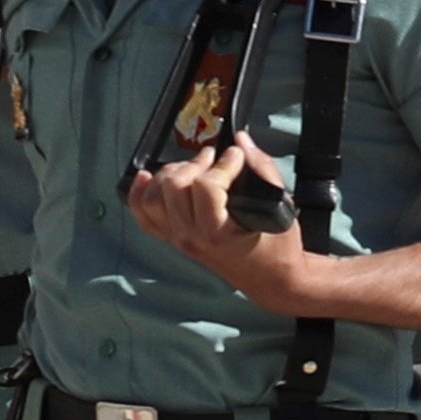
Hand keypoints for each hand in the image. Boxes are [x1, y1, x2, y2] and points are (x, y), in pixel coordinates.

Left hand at [126, 138, 346, 310]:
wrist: (270, 278)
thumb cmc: (277, 246)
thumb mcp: (280, 206)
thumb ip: (262, 168)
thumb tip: (242, 141)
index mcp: (218, 233)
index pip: (205, 186)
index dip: (223, 164)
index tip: (237, 157)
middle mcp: (192, 237)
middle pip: (173, 186)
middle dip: (195, 164)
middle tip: (214, 159)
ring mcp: (178, 238)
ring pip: (153, 197)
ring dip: (170, 174)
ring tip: (192, 168)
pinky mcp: (173, 238)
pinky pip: (144, 215)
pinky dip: (140, 193)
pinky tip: (146, 176)